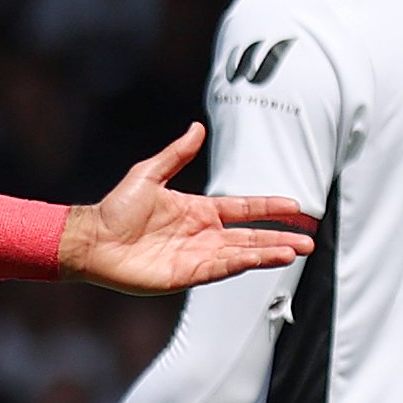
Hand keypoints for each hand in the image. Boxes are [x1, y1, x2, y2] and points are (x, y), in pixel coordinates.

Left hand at [61, 125, 312, 293]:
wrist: (93, 239)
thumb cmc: (115, 209)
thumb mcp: (149, 174)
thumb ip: (177, 154)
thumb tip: (196, 128)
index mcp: (198, 210)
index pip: (243, 209)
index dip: (269, 208)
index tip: (296, 207)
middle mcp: (202, 235)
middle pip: (250, 235)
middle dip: (280, 237)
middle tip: (309, 241)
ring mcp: (196, 256)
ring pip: (241, 254)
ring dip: (269, 253)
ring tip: (296, 252)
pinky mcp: (185, 274)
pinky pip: (220, 269)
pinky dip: (242, 263)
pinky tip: (263, 259)